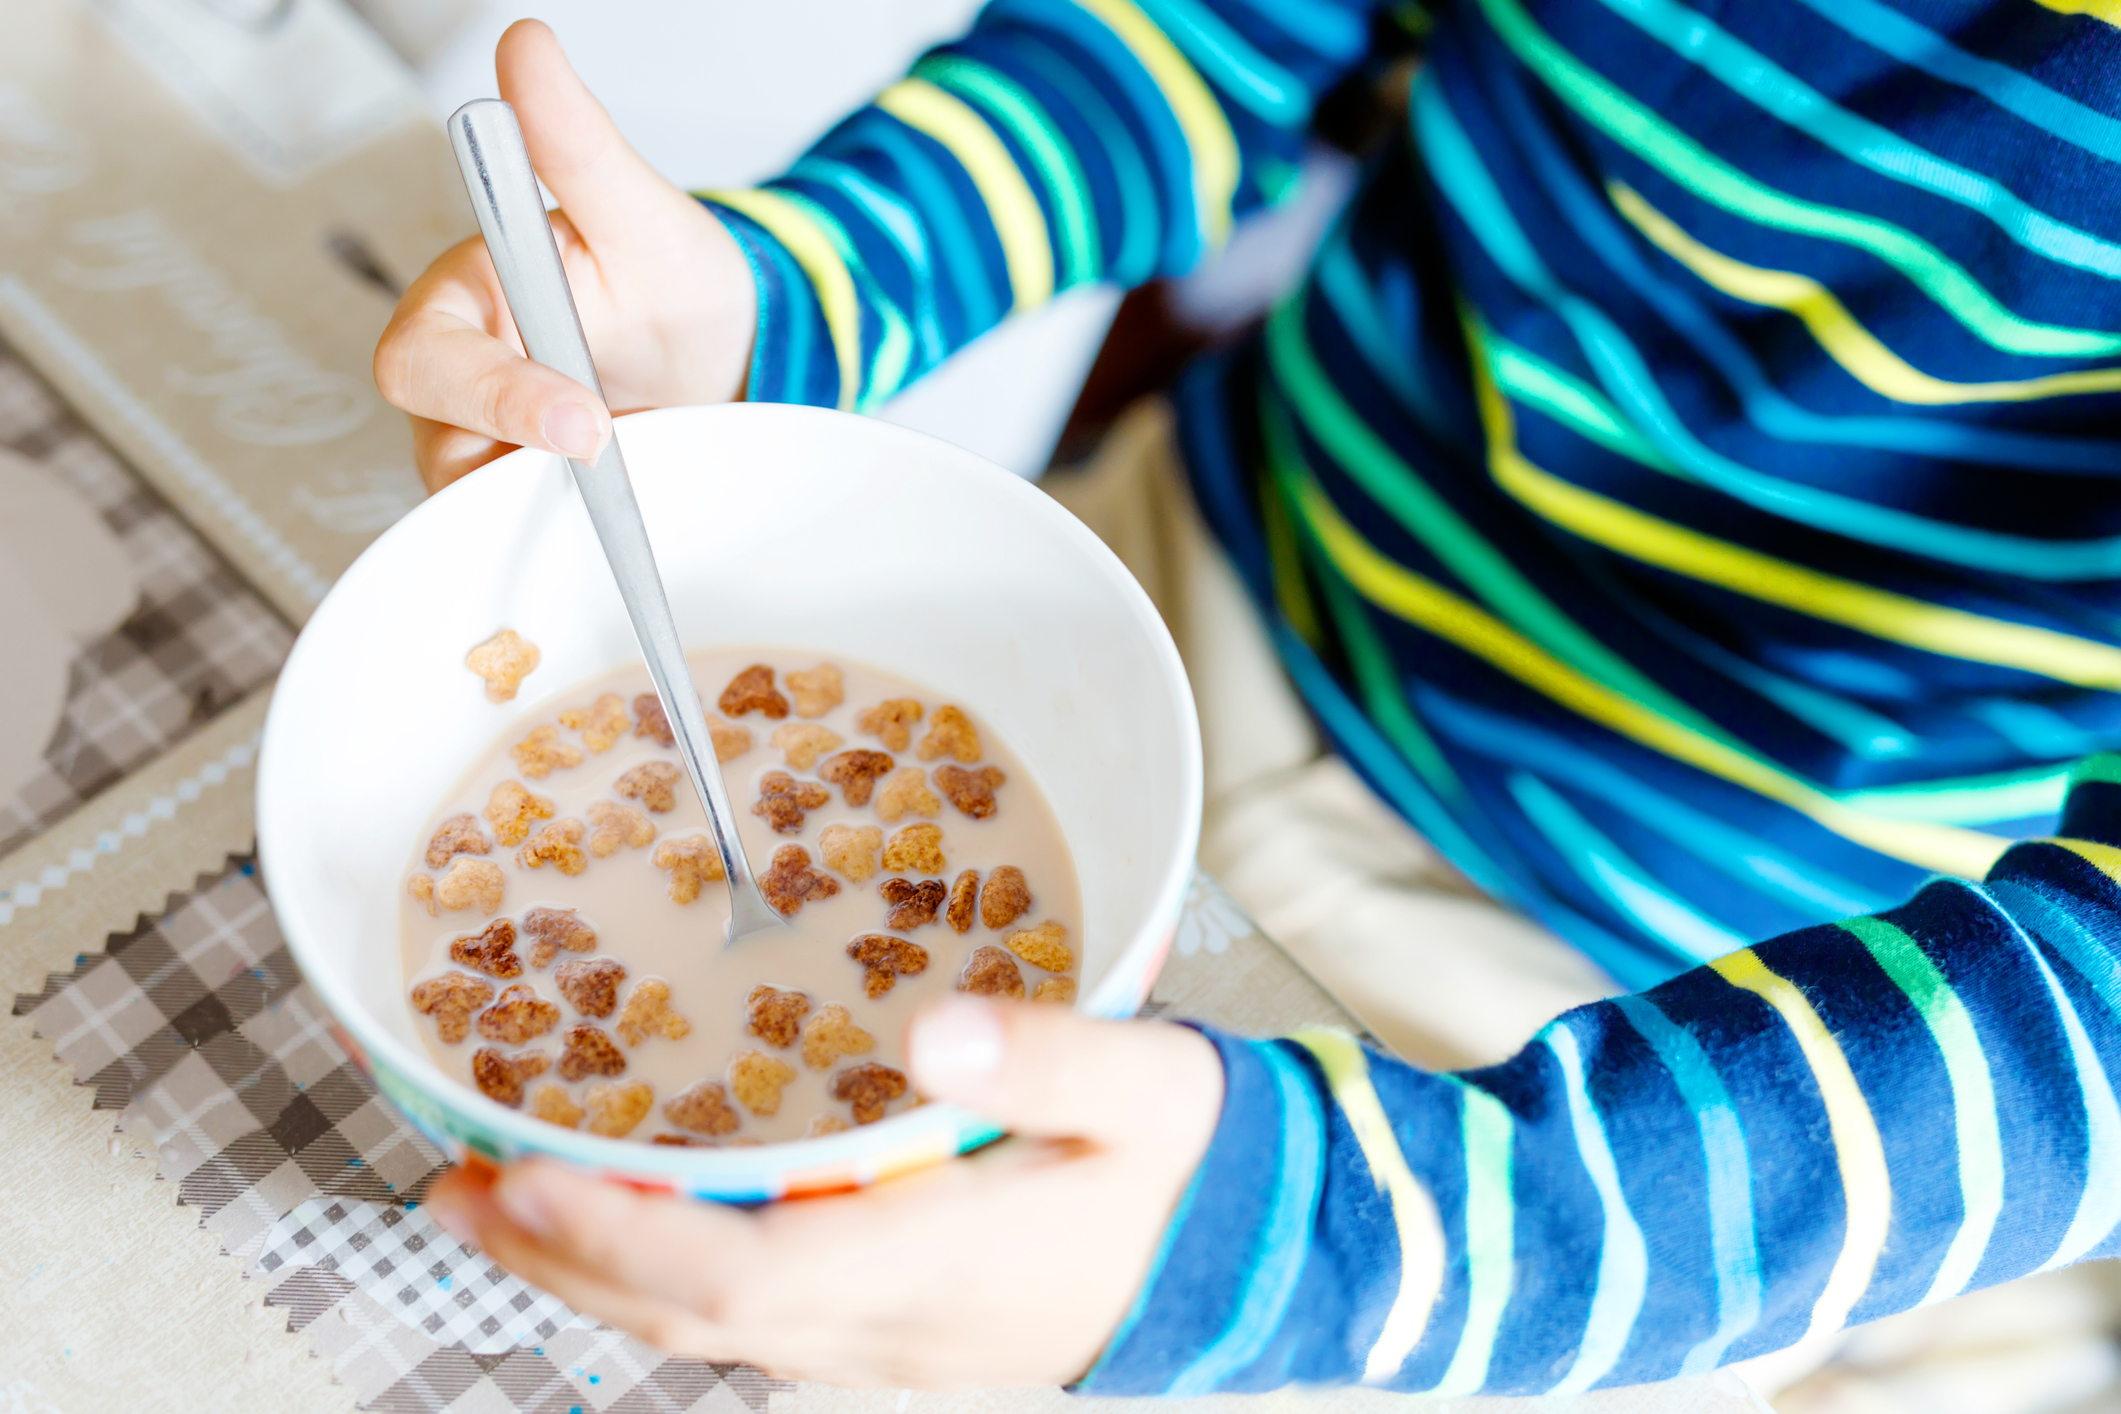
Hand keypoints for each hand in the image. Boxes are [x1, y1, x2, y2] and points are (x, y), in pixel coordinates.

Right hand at [373, 20, 756, 491]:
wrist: (729, 356)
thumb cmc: (672, 280)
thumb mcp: (638, 212)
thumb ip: (577, 142)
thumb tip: (527, 46)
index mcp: (466, 305)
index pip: (426, 361)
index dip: (492, 395)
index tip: (582, 418)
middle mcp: (466, 381)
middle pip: (440, 447)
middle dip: (526, 464)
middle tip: (617, 459)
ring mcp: (496, 450)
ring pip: (481, 505)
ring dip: (557, 506)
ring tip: (637, 482)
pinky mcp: (534, 504)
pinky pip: (529, 536)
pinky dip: (575, 535)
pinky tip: (629, 523)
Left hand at [424, 997, 1223, 1386]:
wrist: (1252, 1258)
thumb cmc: (1197, 1159)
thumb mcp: (1150, 1084)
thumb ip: (1050, 1053)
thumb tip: (932, 1026)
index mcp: (949, 1256)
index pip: (747, 1273)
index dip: (619, 1239)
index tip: (517, 1178)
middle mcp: (898, 1321)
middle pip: (693, 1318)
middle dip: (559, 1261)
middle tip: (451, 1186)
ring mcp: (895, 1343)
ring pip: (711, 1332)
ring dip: (594, 1276)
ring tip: (498, 1211)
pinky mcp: (901, 1334)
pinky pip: (752, 1325)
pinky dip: (662, 1284)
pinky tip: (627, 1241)